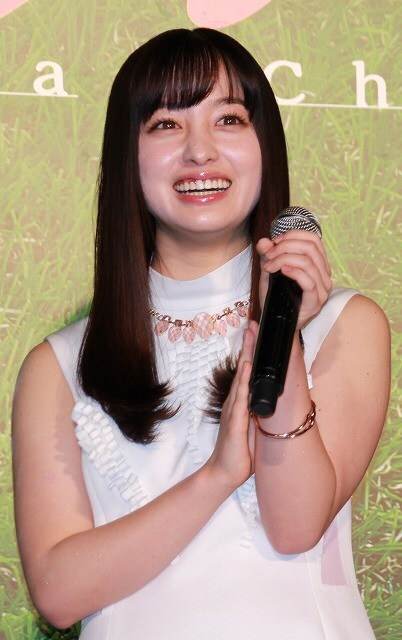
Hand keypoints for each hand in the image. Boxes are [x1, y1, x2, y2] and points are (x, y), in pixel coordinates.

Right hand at [205, 322, 257, 490]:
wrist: (224, 473)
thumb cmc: (240, 452)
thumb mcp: (253, 428)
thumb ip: (258, 412)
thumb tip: (269, 398)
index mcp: (240, 404)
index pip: (247, 373)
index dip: (251, 353)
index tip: (255, 335)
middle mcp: (235, 403)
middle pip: (243, 369)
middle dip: (248, 347)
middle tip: (251, 325)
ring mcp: (233, 411)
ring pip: (241, 378)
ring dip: (246, 357)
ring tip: (250, 339)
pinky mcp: (235, 421)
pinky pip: (240, 398)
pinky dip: (243, 381)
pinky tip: (247, 369)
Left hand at [256, 230, 332, 330]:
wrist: (276, 321)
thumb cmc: (276, 297)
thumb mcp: (269, 272)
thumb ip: (268, 256)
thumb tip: (263, 241)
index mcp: (318, 264)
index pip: (313, 239)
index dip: (293, 235)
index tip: (274, 242)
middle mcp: (324, 274)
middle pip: (310, 247)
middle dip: (285, 247)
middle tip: (268, 255)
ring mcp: (323, 289)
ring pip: (308, 262)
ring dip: (284, 259)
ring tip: (269, 266)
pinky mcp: (316, 301)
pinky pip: (309, 281)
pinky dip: (294, 272)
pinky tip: (282, 271)